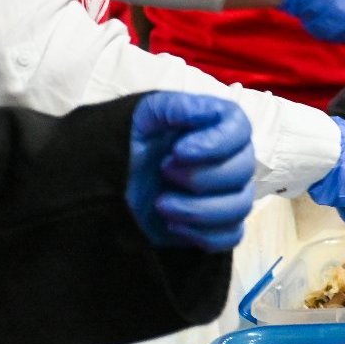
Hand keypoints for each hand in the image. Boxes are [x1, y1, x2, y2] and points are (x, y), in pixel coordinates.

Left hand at [125, 92, 255, 251]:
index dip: (217, 143)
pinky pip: (231, 236)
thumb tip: (210, 111)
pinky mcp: (214, 227)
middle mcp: (228, 159)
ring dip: (199, 209)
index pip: (241, 129)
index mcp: (214, 127)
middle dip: (200, 177)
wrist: (102, 185)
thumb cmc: (124, 145)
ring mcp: (224, 195)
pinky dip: (204, 235)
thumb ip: (177, 107)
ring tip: (160, 205)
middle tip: (163, 173)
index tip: (179, 151)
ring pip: (240, 206)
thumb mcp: (142, 116)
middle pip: (243, 170)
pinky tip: (172, 226)